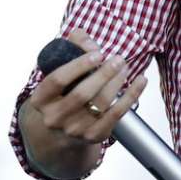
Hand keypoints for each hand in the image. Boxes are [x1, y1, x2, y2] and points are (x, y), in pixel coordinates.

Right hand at [23, 28, 147, 144]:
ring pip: (100, 104)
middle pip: (81, 94)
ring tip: (125, 67)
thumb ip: (72, 47)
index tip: (98, 53)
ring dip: (117, 82)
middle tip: (118, 58)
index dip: (78, 65)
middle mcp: (54, 118)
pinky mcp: (94, 136)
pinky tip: (141, 81)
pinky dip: (131, 96)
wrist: (61, 131)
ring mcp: (74, 130)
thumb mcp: (59, 71)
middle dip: (103, 74)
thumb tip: (89, 43)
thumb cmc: (63, 92)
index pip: (57, 80)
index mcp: (40, 100)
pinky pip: (116, 115)